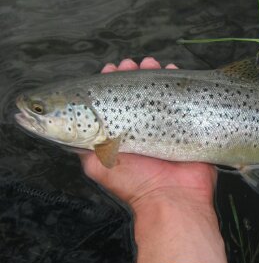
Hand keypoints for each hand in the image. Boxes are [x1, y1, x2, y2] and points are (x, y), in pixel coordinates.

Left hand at [80, 58, 229, 262]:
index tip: (110, 70)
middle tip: (131, 65)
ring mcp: (167, 125)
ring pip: (160, 93)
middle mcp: (144, 126)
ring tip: (152, 63)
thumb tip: (66, 129)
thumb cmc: (135, 183)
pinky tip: (173, 70)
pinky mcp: (188, 125)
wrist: (173, 198)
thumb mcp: (97, 165)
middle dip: (134, 75)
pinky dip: (180, 83)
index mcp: (123, 133)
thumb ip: (84, 145)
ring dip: (155, 74)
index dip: (111, 84)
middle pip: (138, 93)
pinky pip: (184, 99)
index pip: (114, 101)